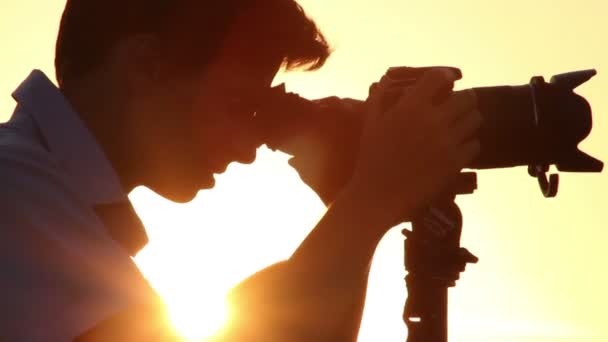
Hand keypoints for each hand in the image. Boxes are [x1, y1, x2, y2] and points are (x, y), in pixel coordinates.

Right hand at [344, 68, 480, 228]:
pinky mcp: (454, 163)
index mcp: (411, 107)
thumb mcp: (370, 122)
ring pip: (475, 119)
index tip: (447, 81)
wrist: (378, 194)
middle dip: (462, 100)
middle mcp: (432, 121)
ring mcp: (446, 143)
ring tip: (457, 126)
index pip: (440, 77)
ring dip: (467, 120)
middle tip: (456, 107)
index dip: (446, 77)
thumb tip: (386, 78)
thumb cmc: (371, 156)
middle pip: (467, 98)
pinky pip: (475, 144)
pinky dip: (468, 143)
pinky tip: (455, 147)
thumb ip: (380, 96)